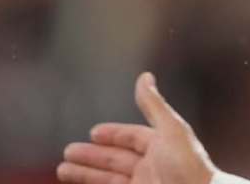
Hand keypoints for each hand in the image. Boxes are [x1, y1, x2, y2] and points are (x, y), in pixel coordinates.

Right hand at [57, 72, 215, 183]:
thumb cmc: (186, 165)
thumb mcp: (169, 129)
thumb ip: (153, 104)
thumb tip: (145, 76)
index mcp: (160, 147)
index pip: (132, 138)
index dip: (113, 134)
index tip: (93, 132)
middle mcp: (151, 168)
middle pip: (116, 160)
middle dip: (92, 156)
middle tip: (68, 152)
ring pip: (109, 180)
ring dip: (86, 175)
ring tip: (63, 170)